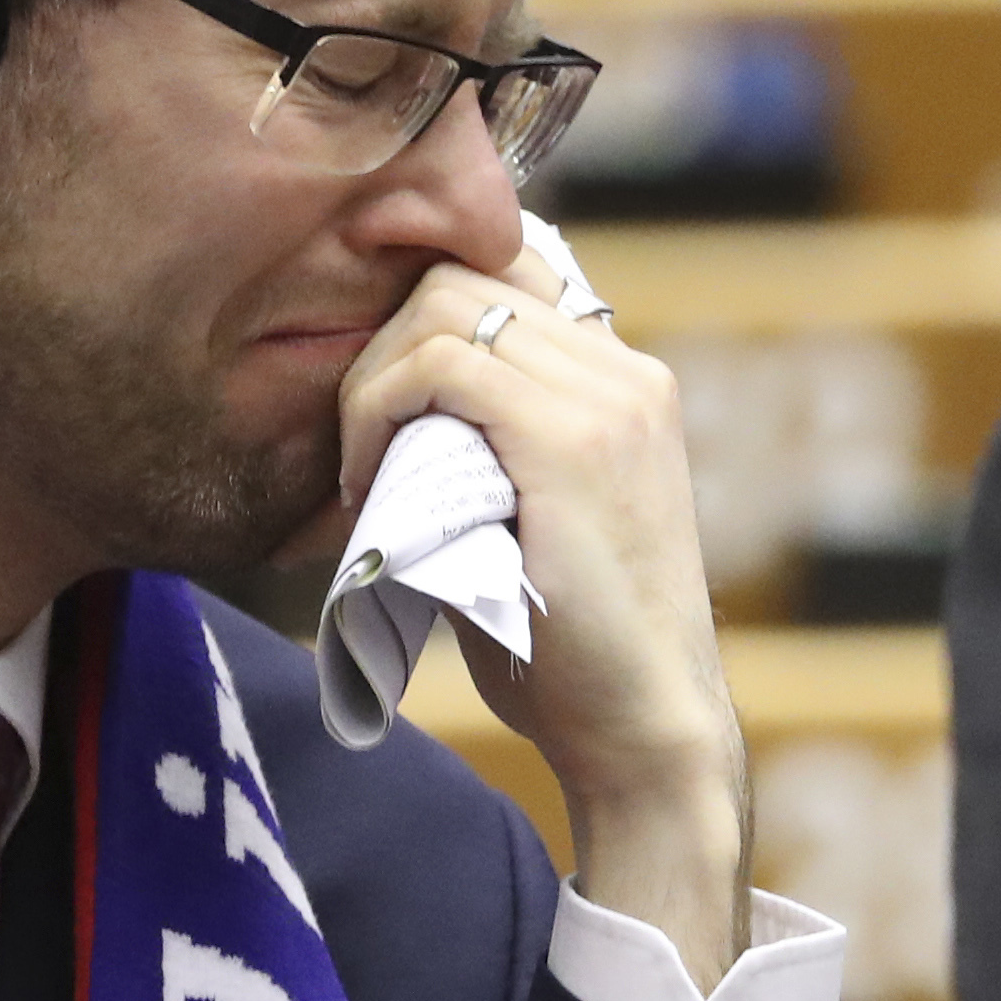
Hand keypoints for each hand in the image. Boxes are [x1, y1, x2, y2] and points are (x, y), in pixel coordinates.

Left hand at [334, 249, 747, 985]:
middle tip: (357, 442)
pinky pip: (441, 364)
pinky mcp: (571, 439)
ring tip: (363, 470)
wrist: (643, 732)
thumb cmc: (572, 653)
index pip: (507, 268)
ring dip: (374, 379)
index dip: (419, 318)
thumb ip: (483, 451)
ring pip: (443, 306)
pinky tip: (368, 485)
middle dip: (383, 344)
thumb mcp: (528, 522)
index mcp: (627, 384)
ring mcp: (609, 399)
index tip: (380, 408)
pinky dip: (378, 411)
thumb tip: (387, 412)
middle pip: (463, 271)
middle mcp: (627, 373)